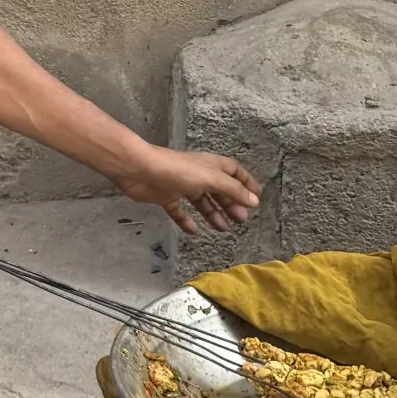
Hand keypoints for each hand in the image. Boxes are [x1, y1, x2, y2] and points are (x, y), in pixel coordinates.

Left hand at [115, 147, 260, 236]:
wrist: (140, 170)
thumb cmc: (177, 170)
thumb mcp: (210, 179)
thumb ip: (232, 190)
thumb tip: (253, 201)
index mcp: (211, 166)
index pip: (234, 173)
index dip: (246, 184)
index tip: (256, 199)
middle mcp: (198, 175)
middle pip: (219, 190)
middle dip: (231, 204)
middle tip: (241, 220)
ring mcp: (181, 186)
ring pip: (201, 202)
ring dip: (213, 214)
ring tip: (223, 228)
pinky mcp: (165, 197)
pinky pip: (179, 211)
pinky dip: (186, 221)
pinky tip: (193, 231)